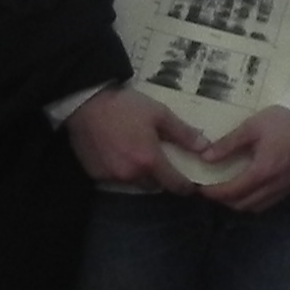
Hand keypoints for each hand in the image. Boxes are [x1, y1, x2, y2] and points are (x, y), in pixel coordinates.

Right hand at [62, 86, 205, 192]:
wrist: (85, 102)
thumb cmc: (124, 106)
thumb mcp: (159, 114)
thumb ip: (183, 133)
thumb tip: (204, 148)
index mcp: (149, 160)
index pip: (174, 185)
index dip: (186, 186)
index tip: (191, 184)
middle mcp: (131, 175)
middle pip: (154, 186)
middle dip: (161, 178)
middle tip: (162, 162)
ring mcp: (111, 176)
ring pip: (134, 183)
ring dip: (141, 175)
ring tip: (139, 156)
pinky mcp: (95, 175)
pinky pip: (115, 179)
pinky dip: (121, 171)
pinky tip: (120, 155)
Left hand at [193, 106, 289, 214]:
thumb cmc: (284, 119)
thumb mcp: (252, 127)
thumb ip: (228, 144)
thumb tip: (205, 157)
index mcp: (262, 172)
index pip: (231, 192)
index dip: (213, 193)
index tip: (200, 187)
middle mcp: (274, 186)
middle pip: (243, 205)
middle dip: (224, 200)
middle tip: (212, 188)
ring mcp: (287, 187)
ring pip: (257, 207)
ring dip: (241, 202)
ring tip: (230, 188)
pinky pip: (270, 201)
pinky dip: (256, 199)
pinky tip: (251, 186)